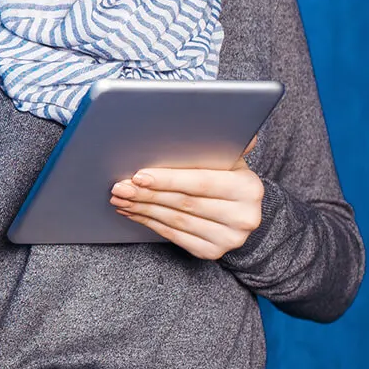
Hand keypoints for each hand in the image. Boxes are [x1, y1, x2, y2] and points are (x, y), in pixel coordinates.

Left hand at [109, 135, 262, 259]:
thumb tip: (203, 116)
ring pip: (175, 221)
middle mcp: (244, 216)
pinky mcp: (212, 252)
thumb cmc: (224, 175)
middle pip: (183, 203)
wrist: (240, 210)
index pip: (200, 183)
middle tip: (119, 187)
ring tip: (120, 198)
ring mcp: (229, 238)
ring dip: (142, 208)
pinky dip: (149, 222)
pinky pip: (173, 236)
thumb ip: (216, 142)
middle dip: (146, 194)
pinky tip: (133, 211)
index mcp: (248, 188)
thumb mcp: (227, 158)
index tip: (139, 175)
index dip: (167, 179)